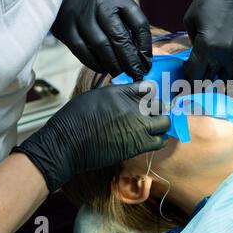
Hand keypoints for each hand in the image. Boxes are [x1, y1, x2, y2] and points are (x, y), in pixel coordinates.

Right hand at [12, 82, 169, 191]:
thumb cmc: (76, 119)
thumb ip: (116, 94)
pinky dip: (158, 139)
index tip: (149, 98)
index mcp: (122, 91)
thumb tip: (128, 97)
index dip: (151, 92)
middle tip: (154, 114)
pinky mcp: (138, 145)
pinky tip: (151, 139)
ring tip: (154, 127)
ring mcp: (138, 126)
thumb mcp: (96, 95)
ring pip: (165, 123)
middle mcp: (134, 107)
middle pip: (161, 104)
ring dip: (161, 124)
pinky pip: (159, 141)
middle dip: (159, 108)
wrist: (68, 144)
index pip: (149, 87)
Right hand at [51, 0, 151, 79]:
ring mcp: (80, 15)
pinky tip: (104, 69)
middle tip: (136, 75)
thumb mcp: (120, 7)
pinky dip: (96, 64)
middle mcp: (98, 3)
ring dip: (114, 65)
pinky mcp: (66, 29)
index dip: (145, 48)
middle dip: (130, 61)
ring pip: (101, 47)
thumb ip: (132, 28)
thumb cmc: (102, 6)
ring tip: (121, 74)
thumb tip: (143, 60)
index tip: (147, 63)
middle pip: (119, 38)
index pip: (139, 24)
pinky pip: (84, 53)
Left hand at [183, 0, 232, 80]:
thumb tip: (197, 57)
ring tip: (218, 64)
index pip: (195, 74)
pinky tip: (232, 57)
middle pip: (212, 79)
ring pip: (230, 76)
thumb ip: (191, 42)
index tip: (190, 69)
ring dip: (222, 73)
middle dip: (205, 74)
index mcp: (206, 47)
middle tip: (203, 68)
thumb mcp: (190, 19)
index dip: (190, 74)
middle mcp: (224, 55)